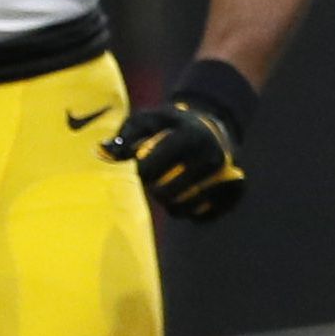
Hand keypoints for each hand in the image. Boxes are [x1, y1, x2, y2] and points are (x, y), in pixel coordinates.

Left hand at [113, 61, 253, 223]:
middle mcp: (211, 156)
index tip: (141, 166)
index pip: (151, 169)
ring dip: (169, 203)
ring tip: (168, 187)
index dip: (140, 172)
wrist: (214, 127)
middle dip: (154, 190)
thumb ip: (124, 135)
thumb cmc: (170, 125)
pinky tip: (186, 196)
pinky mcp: (232, 194)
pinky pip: (200, 216)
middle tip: (155, 180)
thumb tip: (103, 152)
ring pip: (182, 208)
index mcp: (190, 136)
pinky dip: (188, 211)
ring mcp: (225, 176)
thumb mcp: (148, 119)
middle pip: (165, 193)